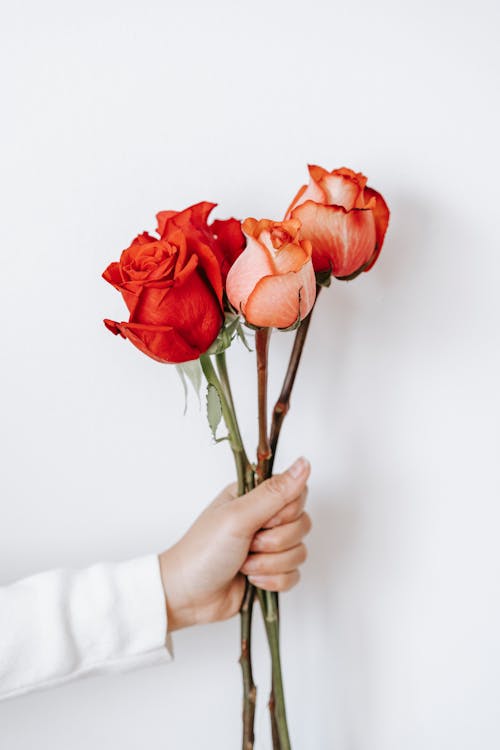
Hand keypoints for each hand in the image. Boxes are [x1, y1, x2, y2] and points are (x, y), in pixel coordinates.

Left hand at [159, 457, 310, 631]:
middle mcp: (263, 517)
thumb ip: (275, 492)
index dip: (286, 511)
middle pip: (302, 523)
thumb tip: (304, 463)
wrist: (186, 596)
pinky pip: (294, 574)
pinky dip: (273, 581)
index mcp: (254, 496)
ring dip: (270, 563)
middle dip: (276, 541)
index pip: (296, 493)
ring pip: (299, 551)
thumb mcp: (238, 516)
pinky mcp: (271, 571)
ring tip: (244, 564)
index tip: (263, 520)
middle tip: (249, 543)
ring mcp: (268, 546)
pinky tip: (251, 580)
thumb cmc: (202, 551)